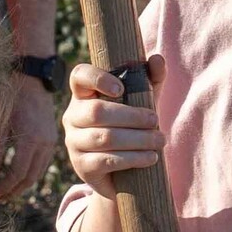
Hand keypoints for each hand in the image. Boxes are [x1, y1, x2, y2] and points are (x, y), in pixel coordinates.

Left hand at [0, 74, 56, 201]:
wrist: (31, 80)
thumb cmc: (10, 98)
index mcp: (30, 140)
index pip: (17, 174)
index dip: (5, 188)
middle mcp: (43, 143)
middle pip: (30, 178)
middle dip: (14, 191)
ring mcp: (50, 142)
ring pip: (38, 172)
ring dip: (23, 185)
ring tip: (8, 192)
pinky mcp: (51, 139)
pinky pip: (42, 163)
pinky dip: (30, 173)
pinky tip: (18, 177)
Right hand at [63, 57, 165, 189]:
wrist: (120, 173)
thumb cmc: (130, 128)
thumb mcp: (142, 102)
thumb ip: (150, 80)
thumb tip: (157, 59)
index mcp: (84, 95)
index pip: (80, 77)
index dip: (97, 78)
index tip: (121, 88)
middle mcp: (72, 117)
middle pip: (97, 112)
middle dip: (132, 117)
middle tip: (156, 121)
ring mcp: (73, 142)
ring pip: (105, 138)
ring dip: (138, 139)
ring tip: (159, 141)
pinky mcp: (81, 166)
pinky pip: (106, 161)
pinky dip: (133, 158)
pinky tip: (150, 157)